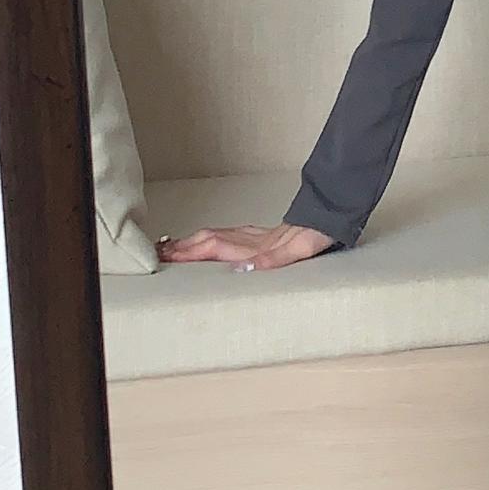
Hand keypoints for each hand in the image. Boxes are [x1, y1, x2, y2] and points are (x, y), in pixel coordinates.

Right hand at [156, 222, 337, 270]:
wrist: (330, 220)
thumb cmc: (315, 236)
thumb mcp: (297, 251)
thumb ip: (271, 259)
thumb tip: (243, 269)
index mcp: (252, 245)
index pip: (211, 248)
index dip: (187, 252)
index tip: (163, 257)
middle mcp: (250, 239)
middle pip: (208, 240)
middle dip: (182, 247)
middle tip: (157, 253)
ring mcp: (257, 236)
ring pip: (217, 235)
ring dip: (194, 241)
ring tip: (175, 247)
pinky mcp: (265, 236)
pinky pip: (231, 236)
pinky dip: (214, 239)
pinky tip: (213, 241)